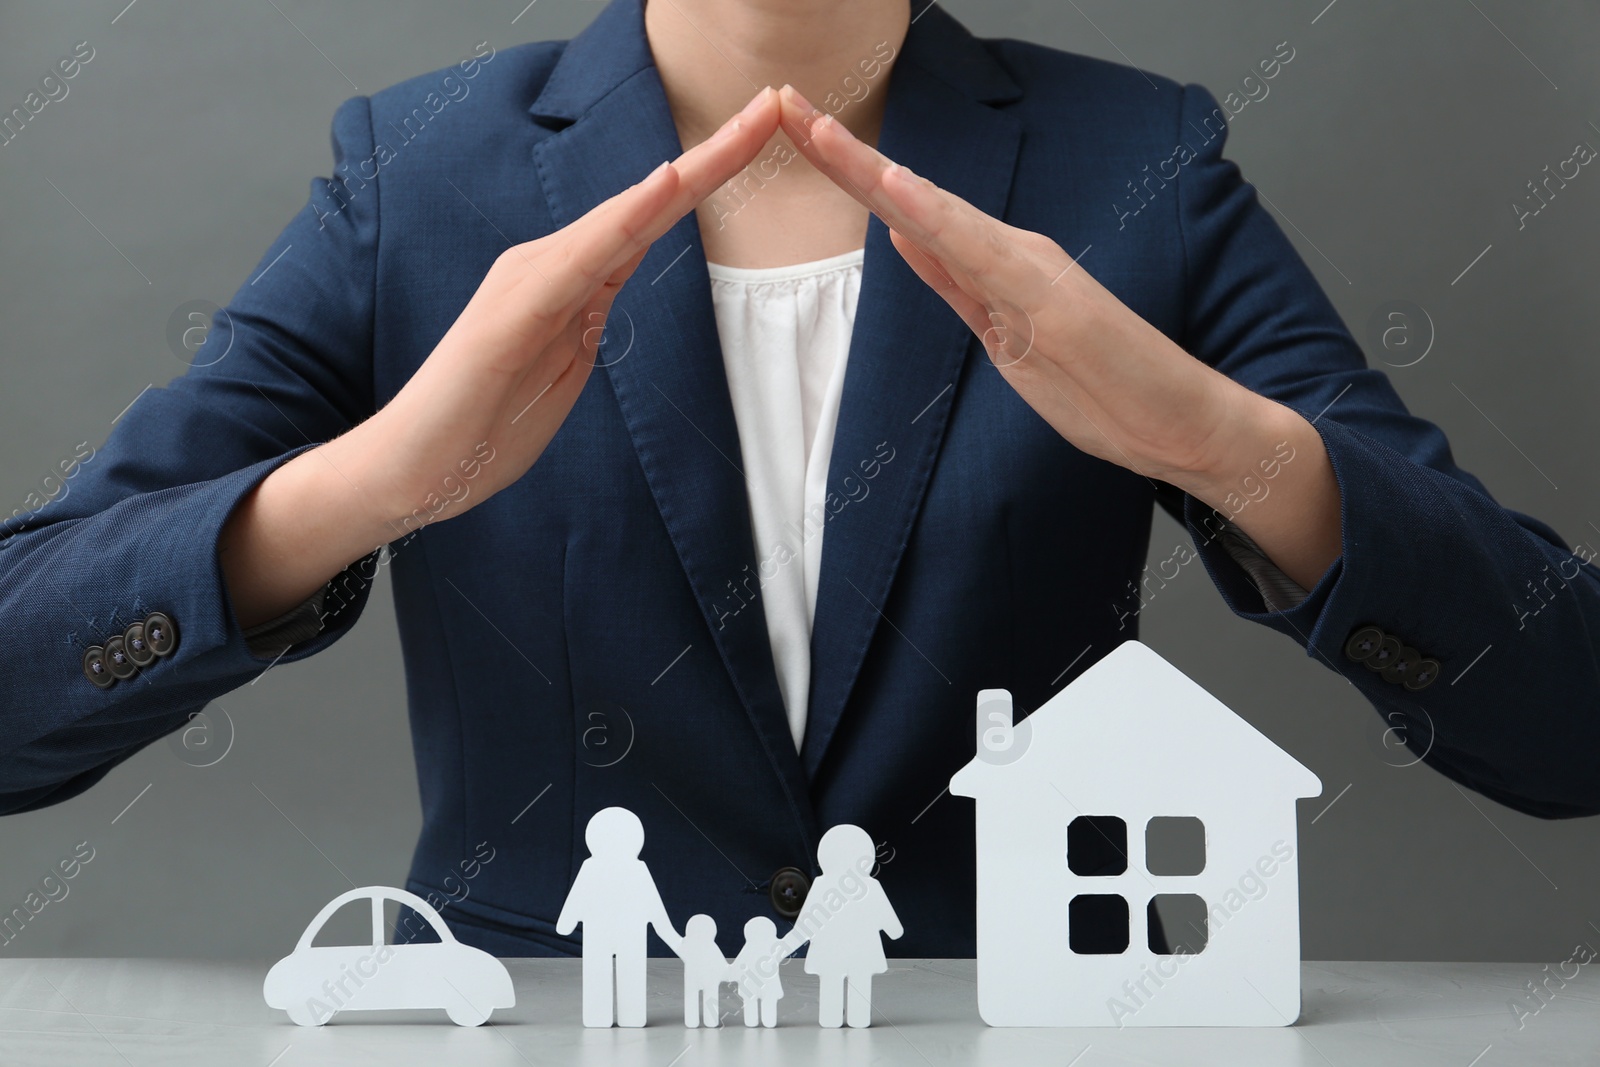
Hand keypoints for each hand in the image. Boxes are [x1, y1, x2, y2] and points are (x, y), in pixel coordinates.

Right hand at [343, 88, 784, 534]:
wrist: (416, 467)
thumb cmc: (485, 426)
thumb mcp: (559, 369)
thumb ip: (585, 322)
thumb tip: (607, 291)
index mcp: (569, 280)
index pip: (651, 221)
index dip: (708, 179)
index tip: (764, 142)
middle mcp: (550, 264)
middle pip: (647, 204)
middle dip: (714, 157)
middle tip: (773, 107)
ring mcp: (530, 280)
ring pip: (624, 217)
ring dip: (686, 173)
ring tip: (744, 130)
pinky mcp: (515, 310)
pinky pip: (582, 258)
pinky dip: (624, 219)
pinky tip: (663, 186)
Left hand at [774, 85, 1341, 587]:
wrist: (1181, 422)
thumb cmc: (1104, 388)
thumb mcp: (1004, 335)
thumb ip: (956, 284)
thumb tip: (903, 236)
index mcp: (991, 265)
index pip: (903, 211)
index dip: (848, 171)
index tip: (796, 134)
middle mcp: (1006, 254)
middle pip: (905, 196)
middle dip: (840, 152)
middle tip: (781, 104)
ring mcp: (1028, 271)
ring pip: (932, 212)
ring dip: (871, 169)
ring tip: (814, 127)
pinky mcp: (1050, 299)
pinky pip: (979, 255)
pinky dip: (935, 219)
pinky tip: (896, 189)